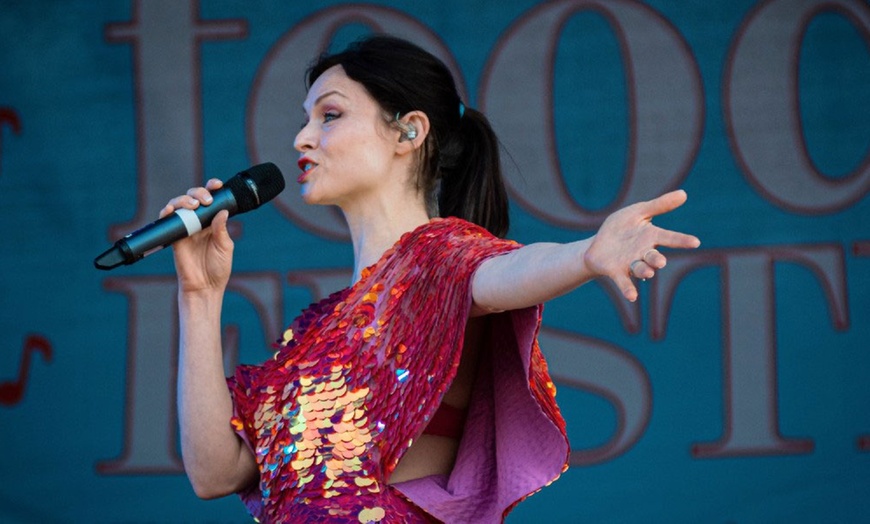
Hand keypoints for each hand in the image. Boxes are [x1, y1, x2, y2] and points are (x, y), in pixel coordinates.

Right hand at [159, 179, 233, 293]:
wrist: (205, 287)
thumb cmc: (218, 269)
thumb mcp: (225, 247)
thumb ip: (222, 229)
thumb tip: (222, 211)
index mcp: (213, 222)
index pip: (212, 200)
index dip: (212, 188)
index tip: (217, 184)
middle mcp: (198, 222)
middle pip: (194, 197)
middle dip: (198, 192)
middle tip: (205, 200)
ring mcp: (185, 228)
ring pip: (179, 204)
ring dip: (184, 199)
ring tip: (193, 205)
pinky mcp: (173, 236)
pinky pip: (167, 220)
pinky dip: (167, 212)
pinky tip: (171, 210)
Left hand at [583, 190, 699, 301]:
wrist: (597, 244)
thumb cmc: (621, 228)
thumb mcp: (638, 212)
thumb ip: (659, 206)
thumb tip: (684, 194)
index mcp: (650, 236)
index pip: (670, 238)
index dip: (682, 240)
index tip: (695, 242)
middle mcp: (643, 252)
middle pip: (654, 257)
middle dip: (657, 260)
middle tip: (660, 262)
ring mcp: (630, 264)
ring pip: (641, 269)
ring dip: (644, 271)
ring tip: (647, 272)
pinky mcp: (617, 272)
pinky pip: (624, 282)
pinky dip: (628, 289)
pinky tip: (632, 297)